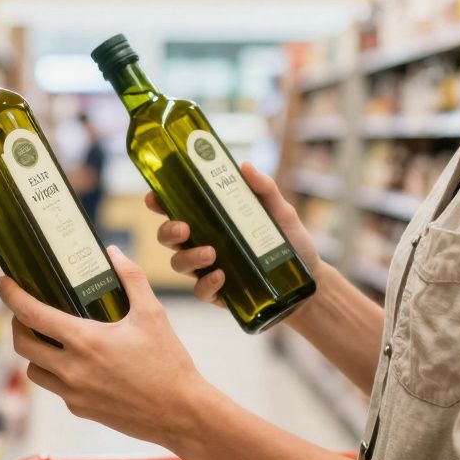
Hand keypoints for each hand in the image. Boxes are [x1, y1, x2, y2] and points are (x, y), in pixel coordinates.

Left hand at [0, 246, 210, 448]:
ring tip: (49, 337)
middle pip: (22, 343)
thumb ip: (131, 278)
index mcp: (84, 341)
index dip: (10, 296)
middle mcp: (71, 369)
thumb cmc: (168, 363)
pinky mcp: (80, 409)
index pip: (31, 314)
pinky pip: (55, 388)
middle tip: (26, 310)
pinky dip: (56, 372)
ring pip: (34, 370)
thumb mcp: (152, 313)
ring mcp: (73, 393)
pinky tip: (75, 362)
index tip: (2, 283)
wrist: (180, 413)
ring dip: (34, 351)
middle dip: (17, 323)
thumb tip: (114, 252)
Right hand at [145, 162, 322, 306]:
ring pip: (179, 263)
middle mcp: (204, 242)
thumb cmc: (290, 244)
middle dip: (168, 231)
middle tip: (183, 227)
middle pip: (168, 236)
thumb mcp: (282, 213)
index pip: (177, 208)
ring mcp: (208, 269)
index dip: (160, 202)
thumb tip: (245, 166)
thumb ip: (265, 190)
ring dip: (189, 257)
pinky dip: (206, 283)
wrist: (306, 284)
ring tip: (211, 253)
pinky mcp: (218, 293)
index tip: (154, 197)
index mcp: (212, 219)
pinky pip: (200, 290)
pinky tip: (221, 276)